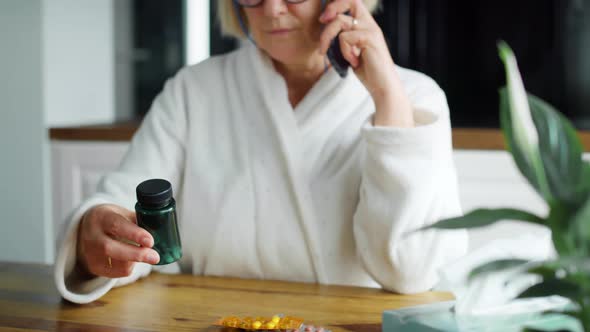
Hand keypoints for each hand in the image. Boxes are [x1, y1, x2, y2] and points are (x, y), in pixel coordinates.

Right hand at [76, 204, 159, 277]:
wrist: (88, 228)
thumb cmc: (113, 219)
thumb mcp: (123, 214)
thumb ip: (139, 221)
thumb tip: (163, 230)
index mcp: (102, 217)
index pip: (117, 225)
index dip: (134, 234)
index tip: (150, 241)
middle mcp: (92, 236)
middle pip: (111, 248)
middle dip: (136, 254)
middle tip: (155, 257)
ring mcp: (91, 253)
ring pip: (117, 264)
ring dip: (136, 261)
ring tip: (143, 253)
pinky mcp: (94, 267)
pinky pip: (117, 273)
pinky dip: (130, 267)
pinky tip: (131, 259)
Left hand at [319, 0, 413, 126]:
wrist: (383, 87)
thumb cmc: (369, 72)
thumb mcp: (351, 52)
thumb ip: (343, 41)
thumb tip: (326, 35)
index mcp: (366, 25)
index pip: (352, 2)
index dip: (336, 5)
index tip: (324, 19)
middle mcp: (370, 24)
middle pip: (351, 0)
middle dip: (332, 7)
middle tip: (322, 21)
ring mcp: (371, 30)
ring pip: (340, 21)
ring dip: (328, 37)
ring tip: (327, 52)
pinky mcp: (370, 39)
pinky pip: (345, 38)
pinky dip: (344, 51)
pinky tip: (353, 62)